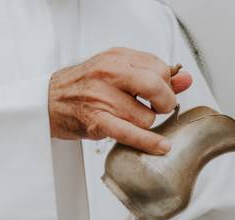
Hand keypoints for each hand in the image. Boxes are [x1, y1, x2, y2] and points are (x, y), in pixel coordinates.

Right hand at [49, 47, 192, 153]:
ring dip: (145, 124)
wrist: (48, 100)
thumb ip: (154, 75)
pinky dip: (149, 142)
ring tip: (129, 119)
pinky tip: (162, 146)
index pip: (160, 68)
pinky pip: (131, 133)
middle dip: (164, 102)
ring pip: (146, 116)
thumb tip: (186, 79)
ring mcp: (102, 97)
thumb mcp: (118, 72)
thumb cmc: (86, 86)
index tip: (160, 93)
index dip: (166, 84)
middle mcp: (109, 73)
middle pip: (157, 87)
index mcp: (117, 57)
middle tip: (158, 108)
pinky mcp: (97, 120)